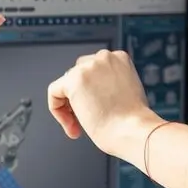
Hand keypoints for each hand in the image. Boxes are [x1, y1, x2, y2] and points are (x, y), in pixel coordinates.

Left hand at [47, 50, 162, 159]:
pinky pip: (54, 92)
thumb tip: (92, 92)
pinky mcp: (73, 80)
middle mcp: (104, 57)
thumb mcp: (128, 91)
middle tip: (84, 119)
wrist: (133, 130)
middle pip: (78, 74)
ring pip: (65, 84)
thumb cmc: (133, 120)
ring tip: (79, 126)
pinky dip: (57, 109)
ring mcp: (88, 67)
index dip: (91, 92)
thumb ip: (110, 84)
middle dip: (79, 97)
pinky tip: (71, 124)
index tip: (96, 109)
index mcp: (120, 58)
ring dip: (70, 107)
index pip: (94, 70)